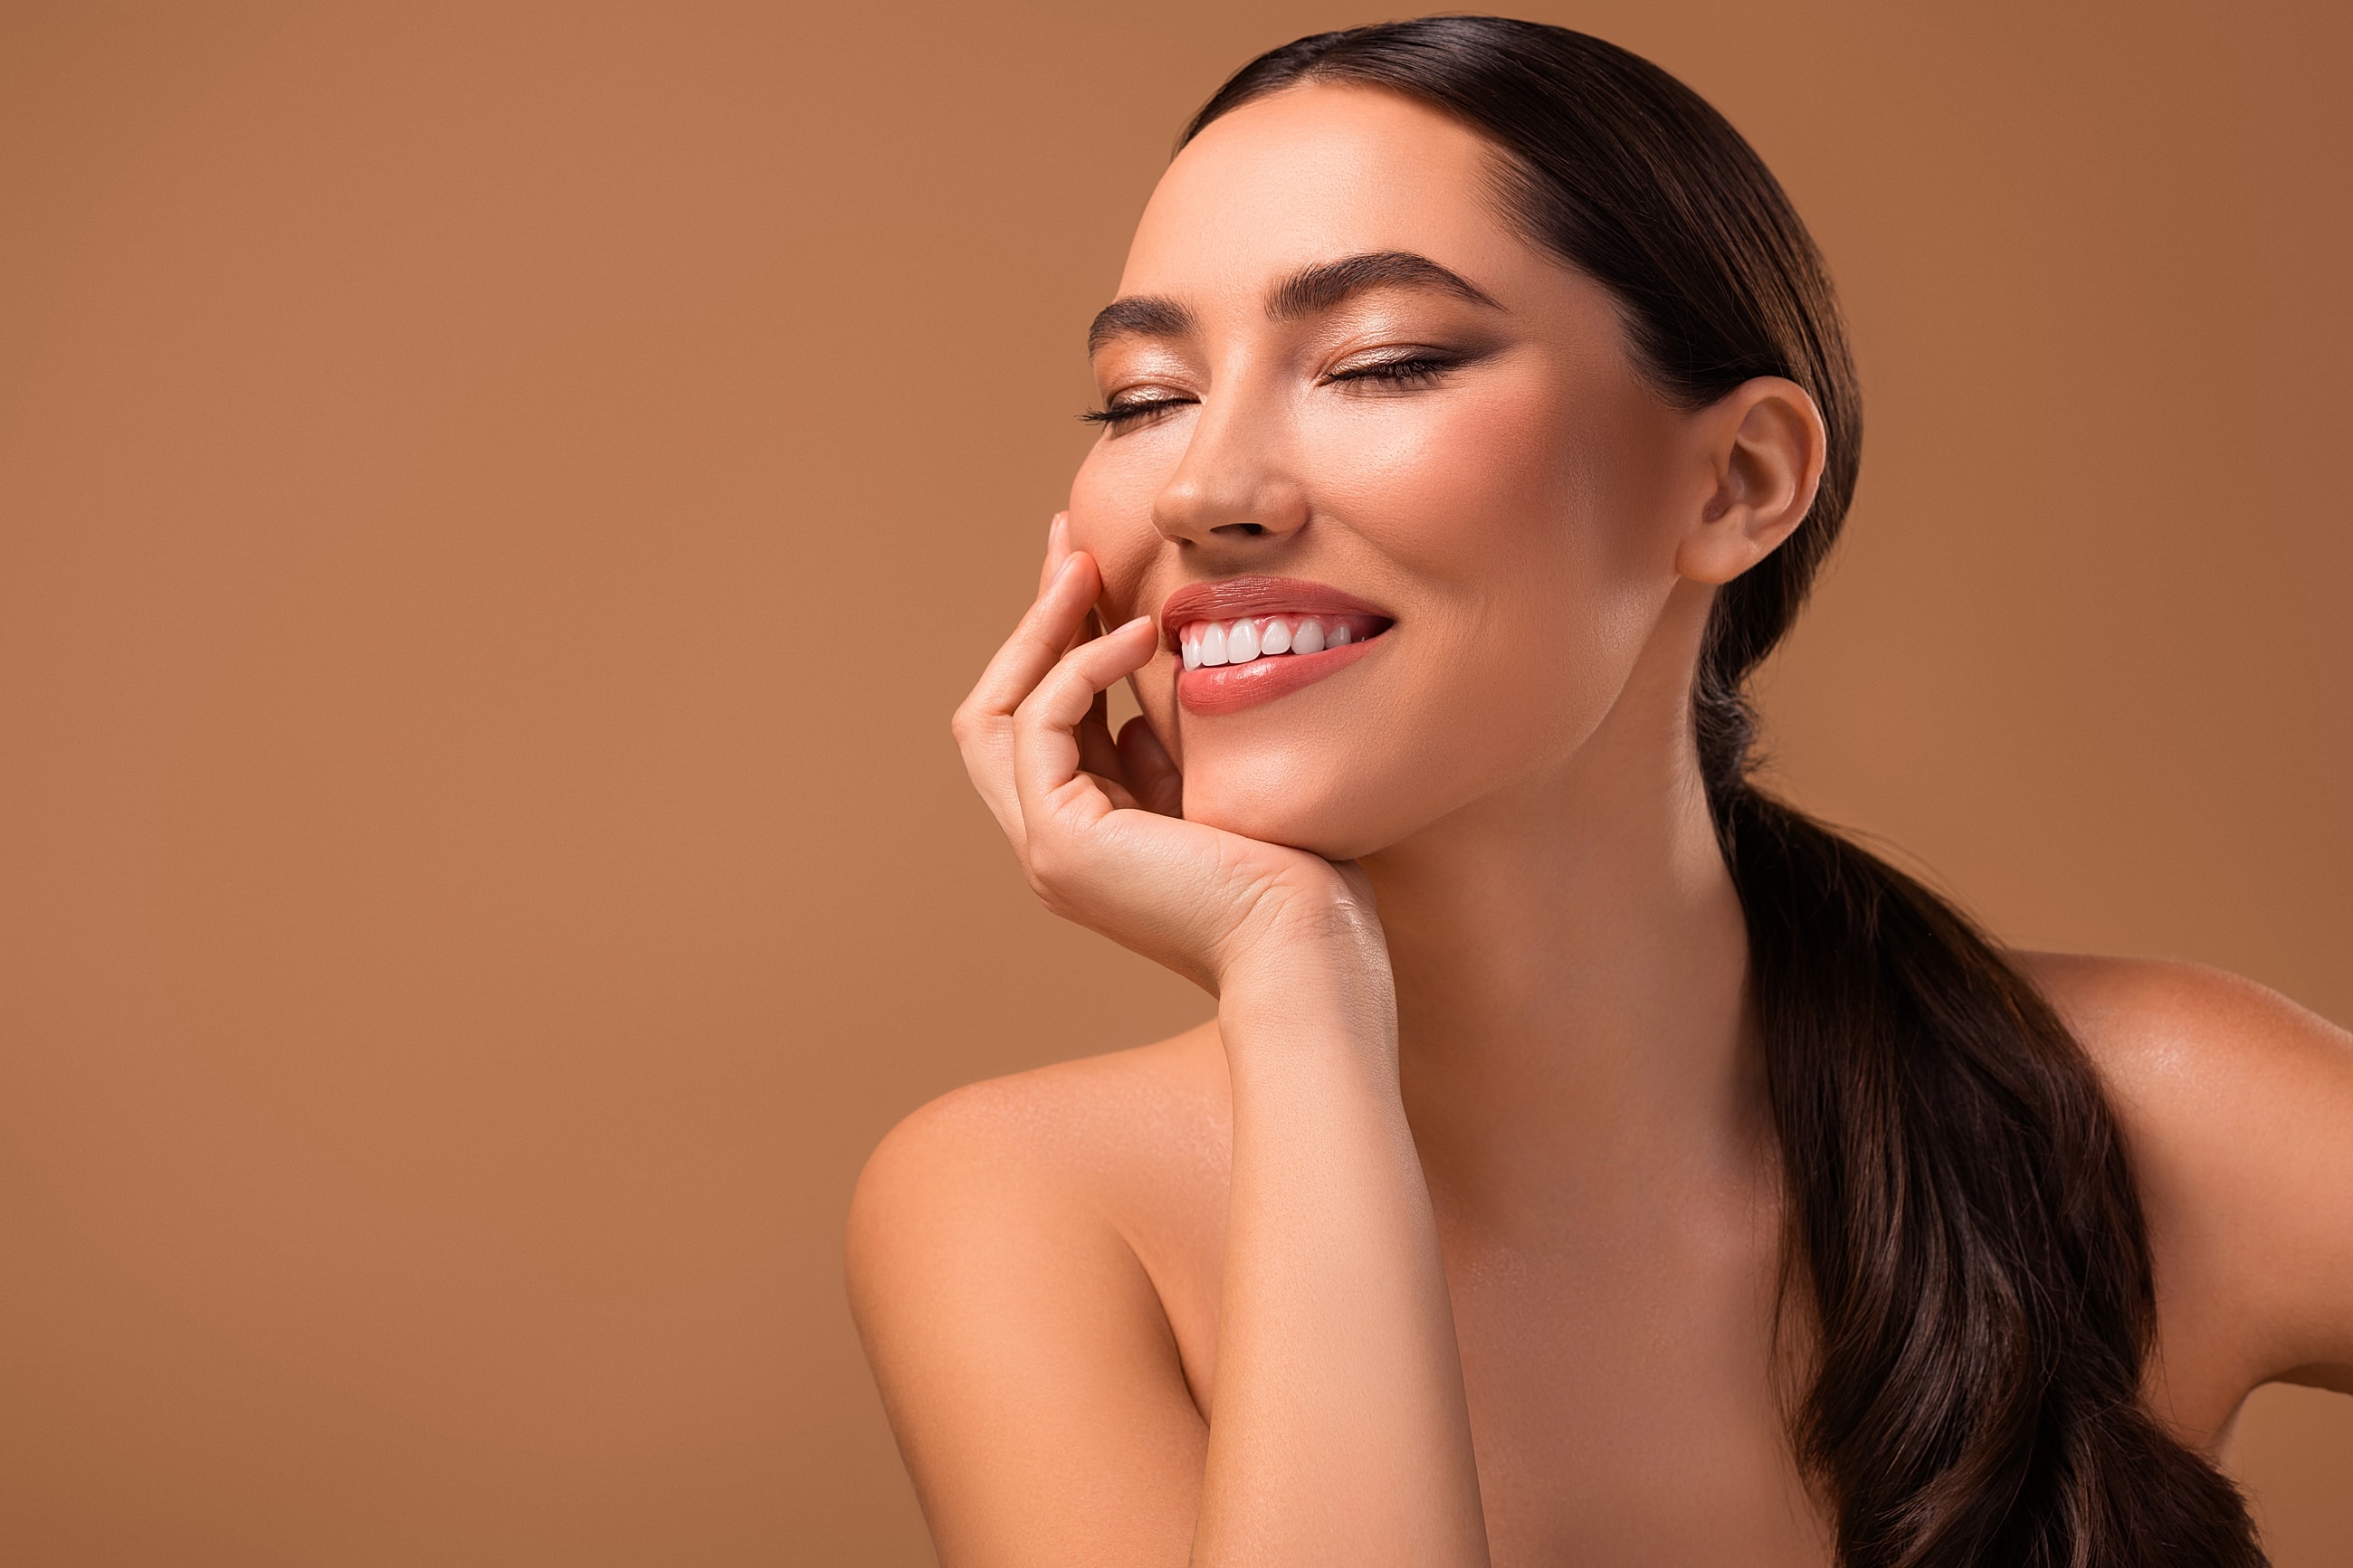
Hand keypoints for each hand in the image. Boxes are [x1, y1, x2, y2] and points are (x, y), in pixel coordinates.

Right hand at [952, 516, 1386, 995]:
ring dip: (1039, 627)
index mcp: (1088, 837)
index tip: (1093, 568)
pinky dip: (1081, 666)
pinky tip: (1140, 632)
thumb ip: (1170, 750)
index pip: (1045, 721)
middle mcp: (1051, 845)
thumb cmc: (1295, 884)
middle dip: (1032, 619)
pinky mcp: (1059, 842)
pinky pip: (1041, 722)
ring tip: (1087, 564)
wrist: (1309, 952)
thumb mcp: (1217, 791)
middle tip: (1068, 538)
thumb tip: (1148, 695)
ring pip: (995, 713)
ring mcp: (1045, 850)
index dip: (1060, 640)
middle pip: (999, 709)